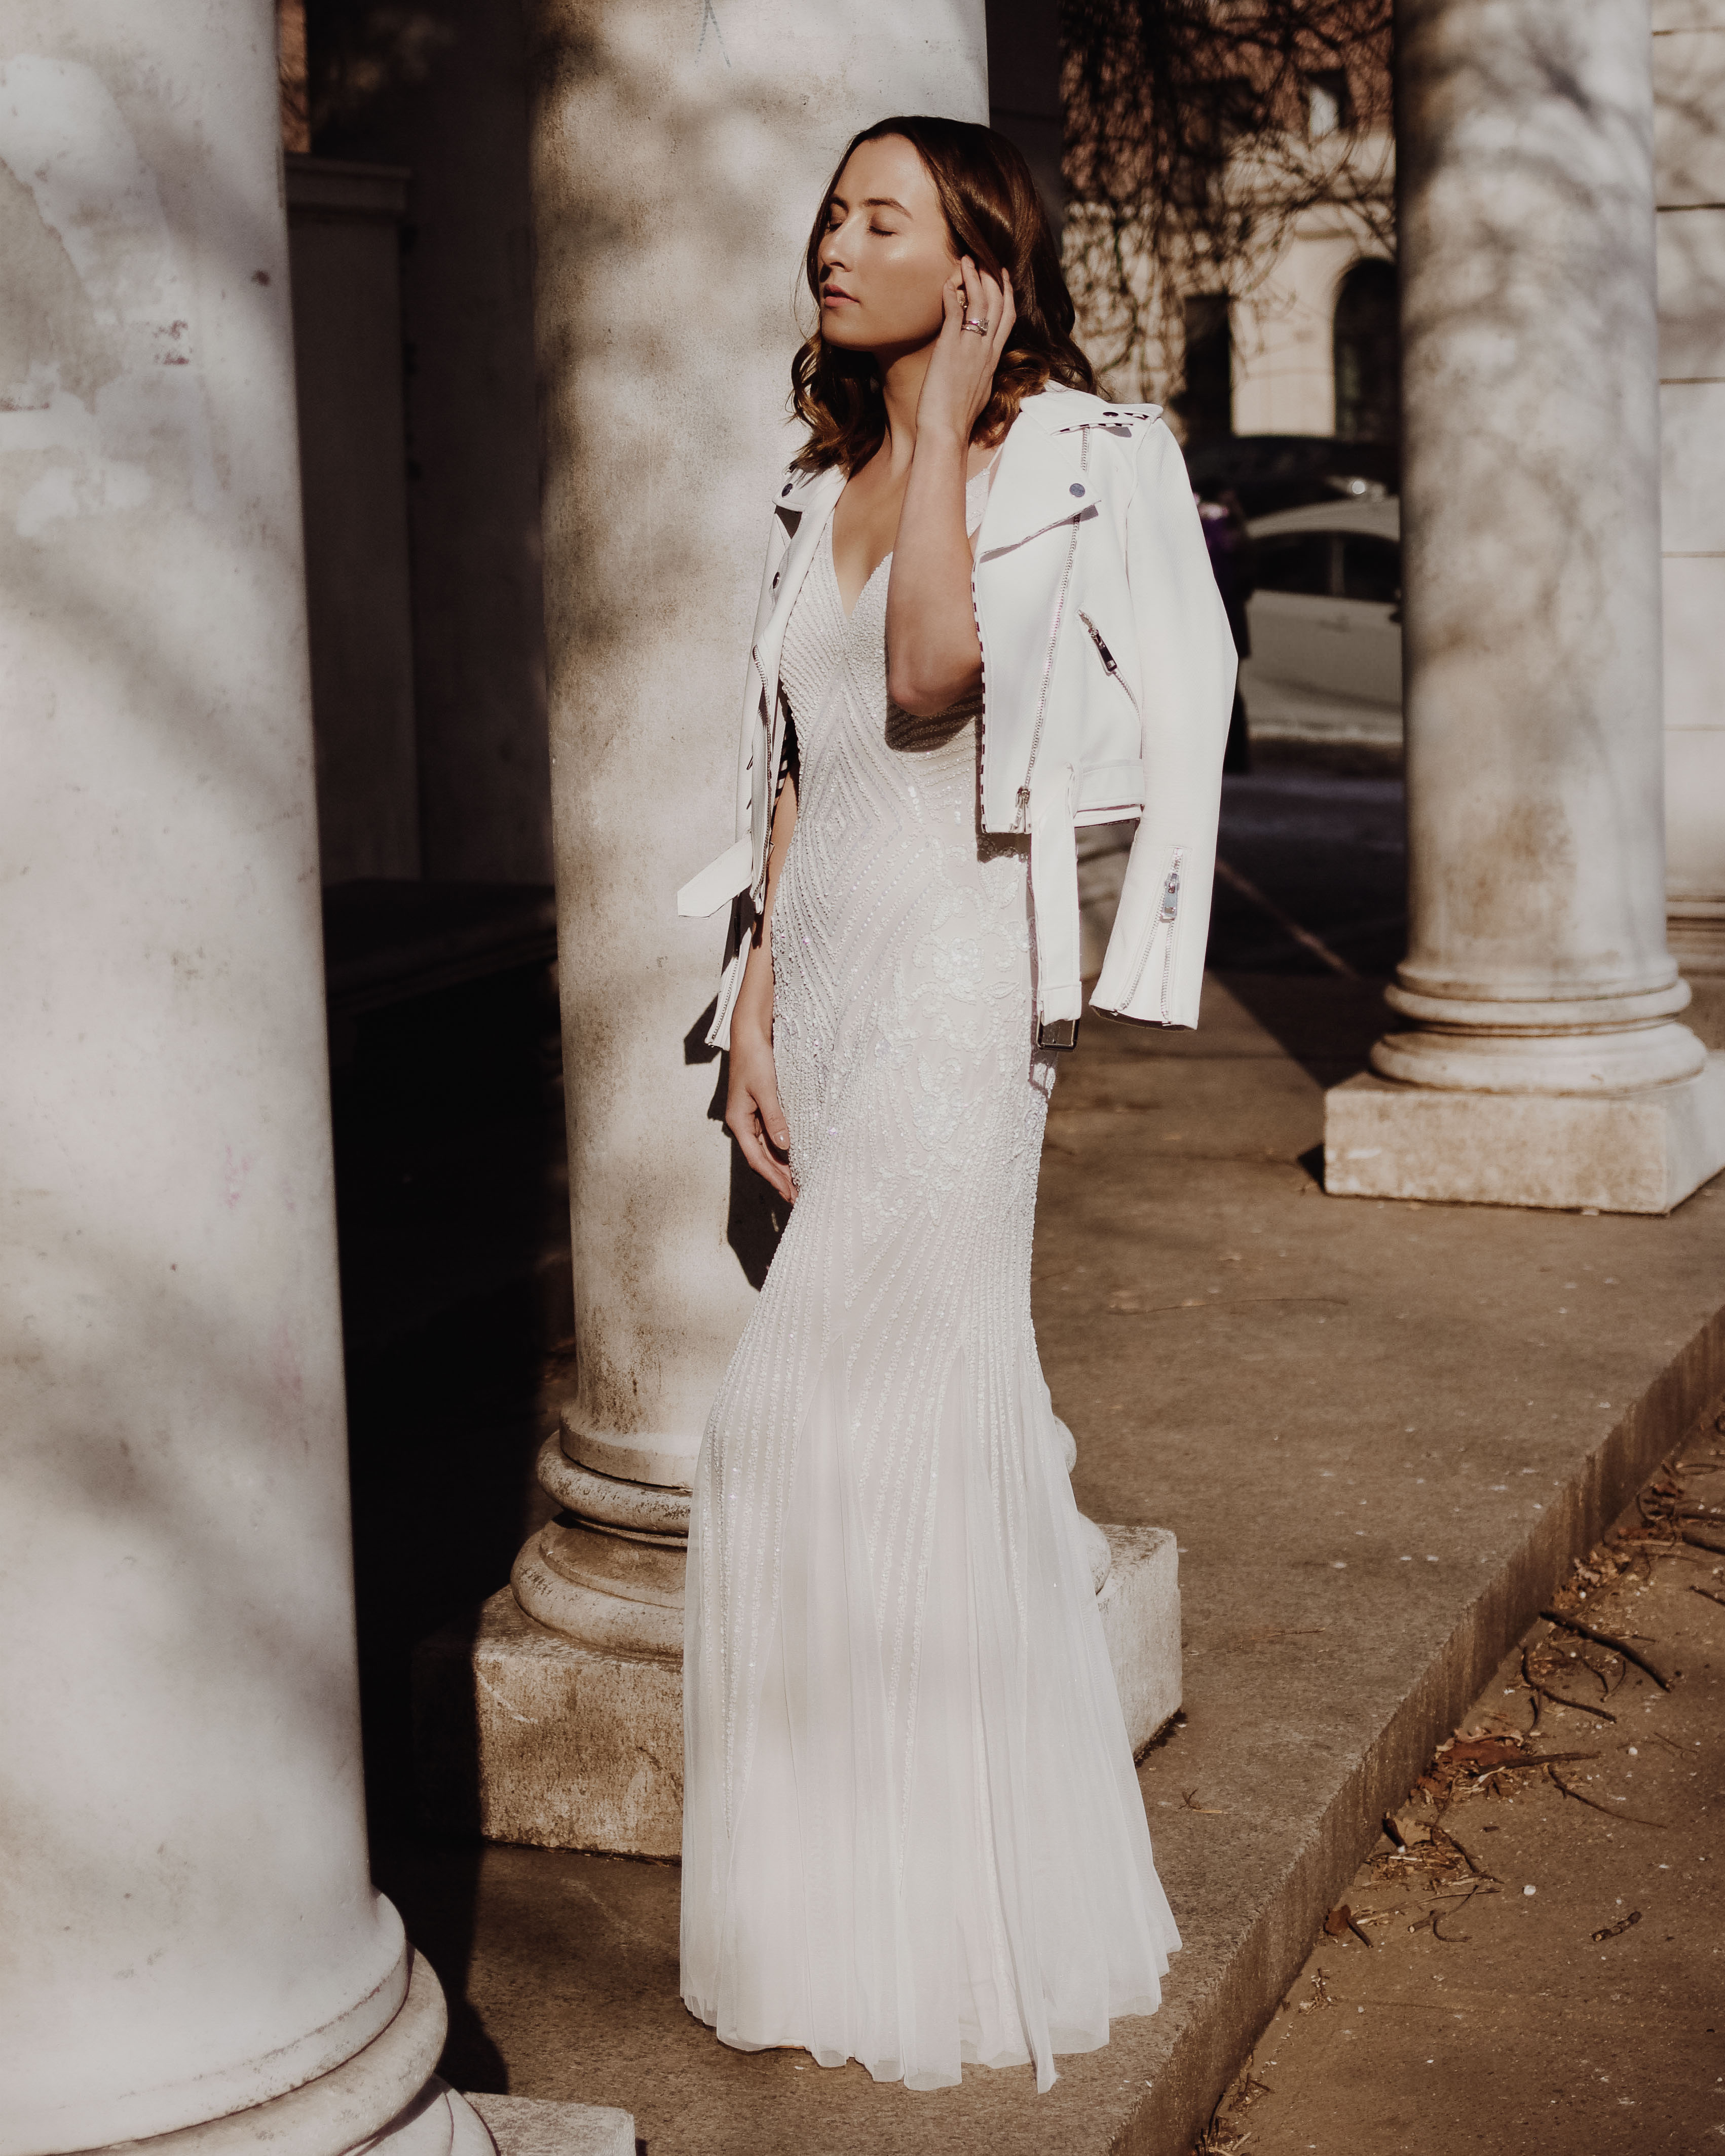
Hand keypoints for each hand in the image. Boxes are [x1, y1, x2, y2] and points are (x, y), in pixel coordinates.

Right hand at [725, 1021, 795, 1204]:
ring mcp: (751, 1117)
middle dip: (778, 1178)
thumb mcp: (766, 1090)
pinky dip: (781, 1150)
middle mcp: (743, 1123)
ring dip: (780, 1166)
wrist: (749, 1035)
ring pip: (766, 1149)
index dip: (774, 1178)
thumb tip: (785, 1147)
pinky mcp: (760, 1109)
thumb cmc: (755, 1059)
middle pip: (761, 1158)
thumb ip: (775, 1119)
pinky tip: (793, 1158)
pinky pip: (770, 1136)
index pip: (757, 1158)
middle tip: (796, 1197)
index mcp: (739, 1121)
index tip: (789, 1193)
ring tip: (797, 1184)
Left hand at [915, 257, 1016, 448]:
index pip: (1008, 318)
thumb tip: (977, 368)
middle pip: (999, 304)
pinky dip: (952, 295)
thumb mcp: (977, 392)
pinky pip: (955, 314)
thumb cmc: (957, 419)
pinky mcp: (950, 349)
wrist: (946, 432)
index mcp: (993, 360)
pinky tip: (947, 284)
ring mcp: (970, 348)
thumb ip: (979, 373)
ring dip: (974, 278)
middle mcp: (986, 351)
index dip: (1007, 293)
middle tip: (985, 258)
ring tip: (967, 260)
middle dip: (994, 277)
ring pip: (981, 303)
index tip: (1003, 276)